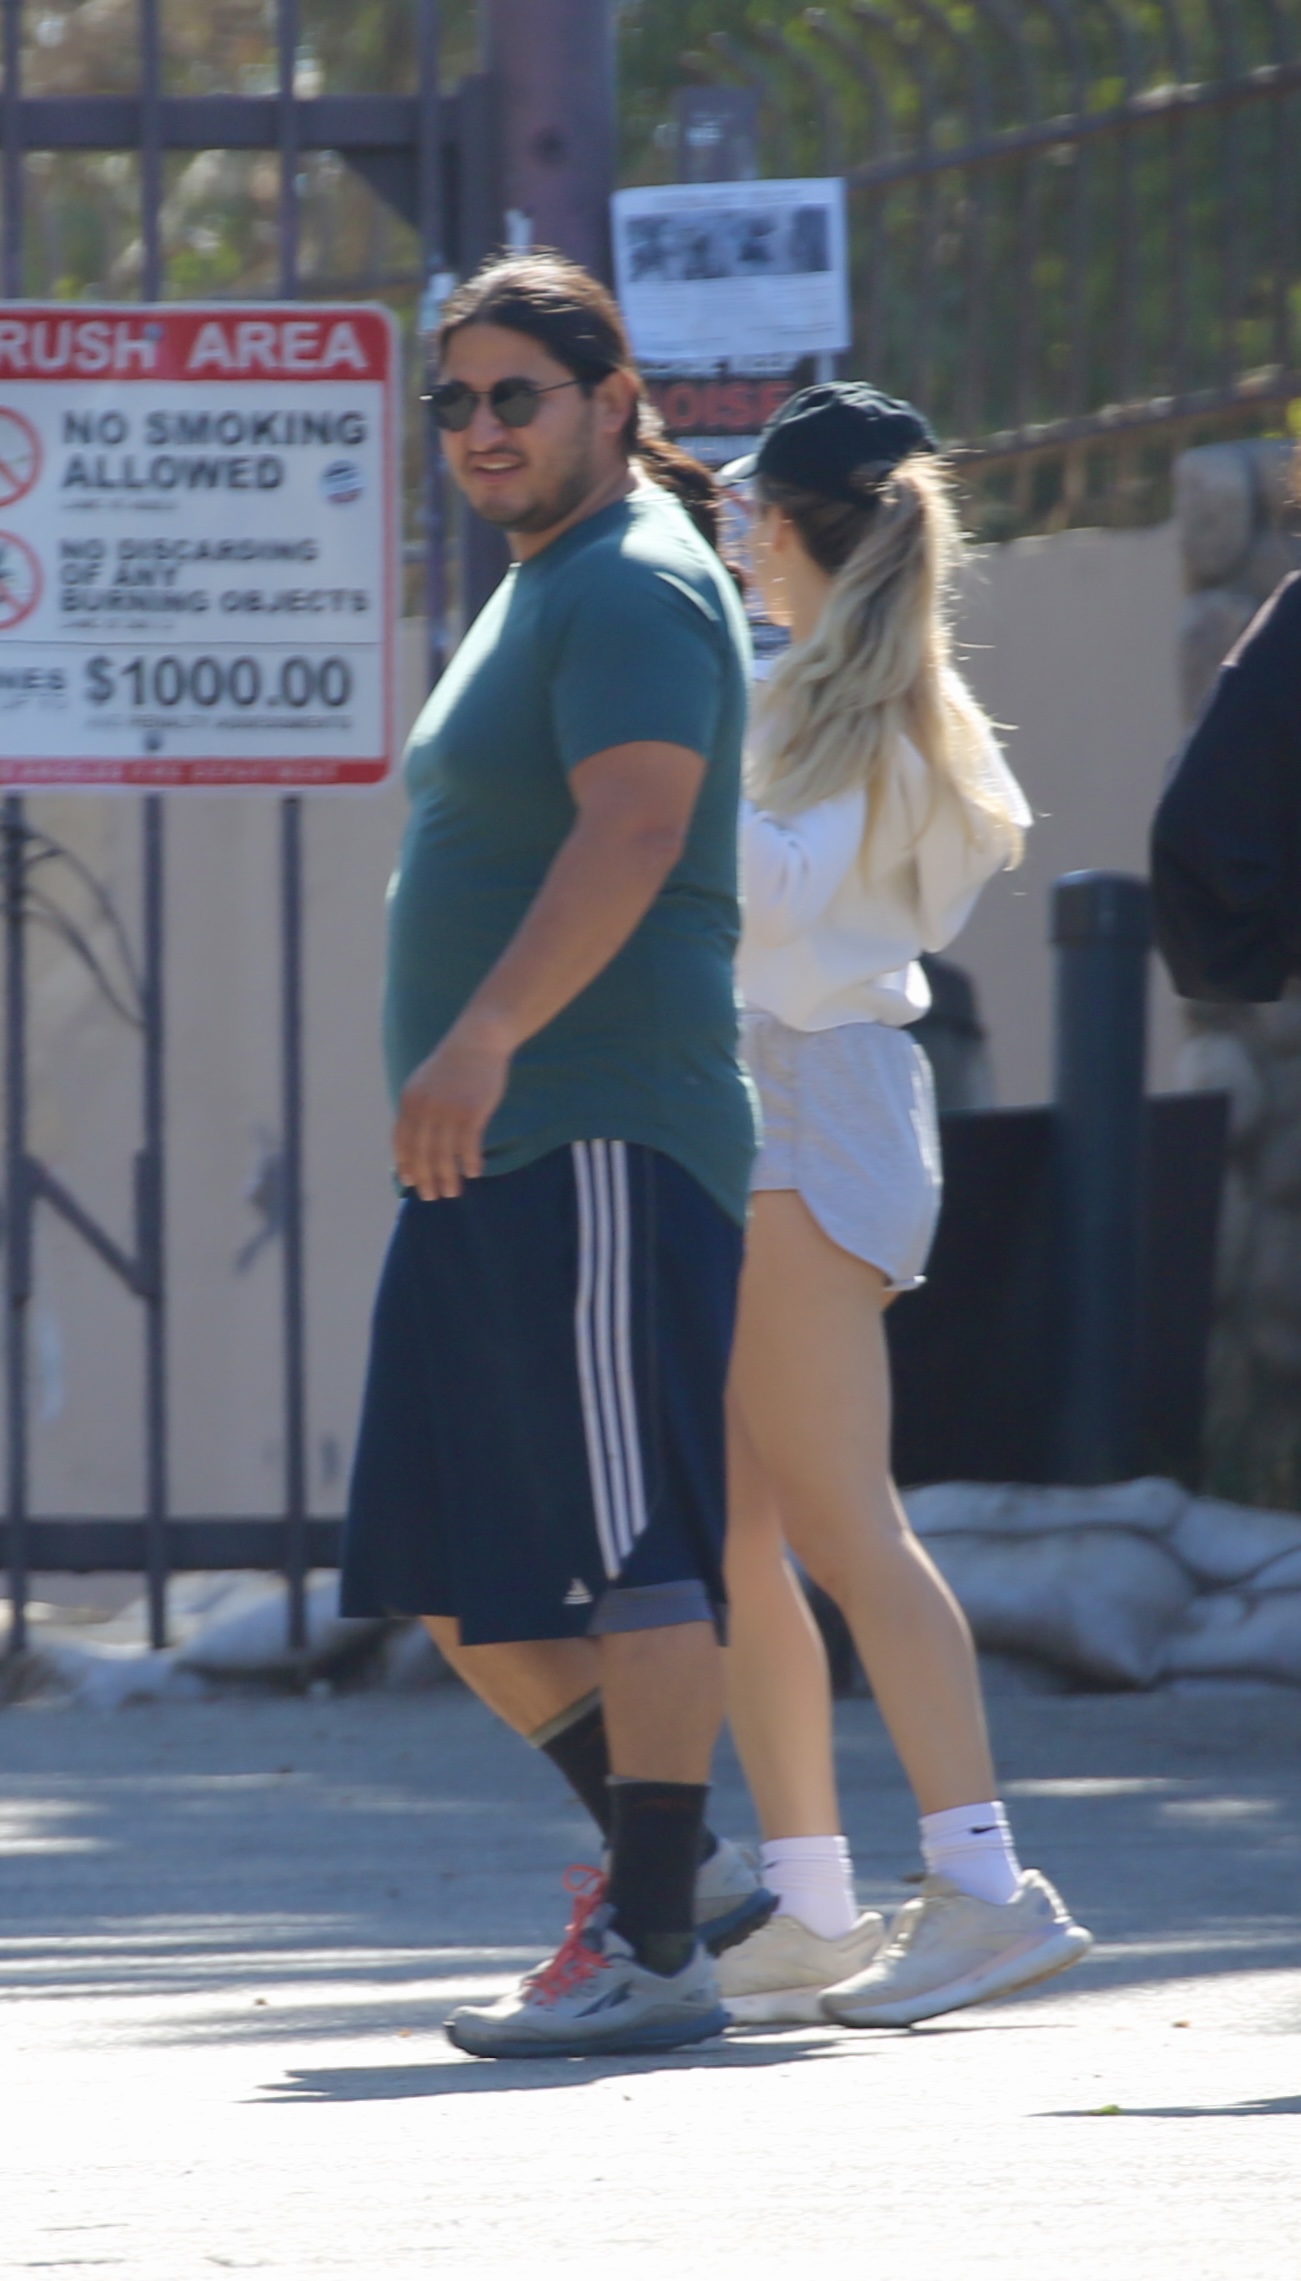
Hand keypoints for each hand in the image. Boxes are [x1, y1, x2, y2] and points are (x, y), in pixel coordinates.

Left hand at [393, 1014, 512, 1200]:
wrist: (477, 1041)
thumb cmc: (452, 1066)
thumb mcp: (424, 1084)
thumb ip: (417, 1109)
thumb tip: (414, 1142)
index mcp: (409, 1102)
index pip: (402, 1142)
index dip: (405, 1165)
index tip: (411, 1183)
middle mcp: (424, 1108)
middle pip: (421, 1153)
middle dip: (426, 1179)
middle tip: (433, 1196)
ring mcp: (447, 1111)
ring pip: (444, 1155)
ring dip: (448, 1177)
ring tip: (453, 1192)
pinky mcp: (471, 1112)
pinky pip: (468, 1146)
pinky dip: (469, 1163)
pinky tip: (474, 1172)